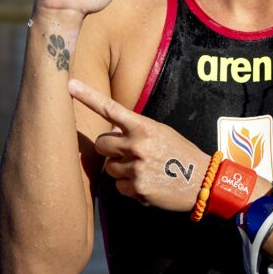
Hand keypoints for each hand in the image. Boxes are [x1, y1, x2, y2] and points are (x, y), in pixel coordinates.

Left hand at [68, 79, 208, 210]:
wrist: (202, 181)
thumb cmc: (181, 154)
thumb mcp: (162, 133)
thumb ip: (136, 131)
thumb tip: (111, 134)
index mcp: (144, 127)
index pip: (111, 109)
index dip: (88, 96)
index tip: (70, 84)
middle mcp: (137, 146)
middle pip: (100, 143)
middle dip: (109, 148)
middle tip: (126, 152)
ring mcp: (136, 168)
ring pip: (109, 168)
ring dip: (121, 169)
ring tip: (144, 170)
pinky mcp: (137, 189)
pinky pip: (119, 187)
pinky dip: (130, 186)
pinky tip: (148, 183)